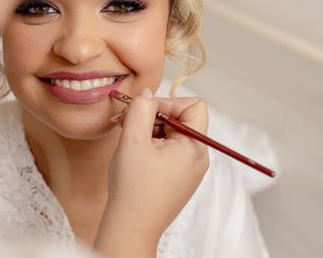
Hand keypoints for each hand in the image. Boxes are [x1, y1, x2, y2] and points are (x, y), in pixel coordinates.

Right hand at [94, 89, 208, 256]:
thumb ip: (141, 109)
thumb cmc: (133, 188)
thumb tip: (147, 94)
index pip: (194, 106)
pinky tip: (131, 152)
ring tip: (124, 137)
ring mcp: (188, 169)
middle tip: (125, 120)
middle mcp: (197, 157)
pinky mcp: (177, 178)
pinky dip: (149, 145)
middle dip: (152, 115)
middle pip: (180, 118)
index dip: (168, 102)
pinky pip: (167, 150)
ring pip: (170, 133)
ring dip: (147, 129)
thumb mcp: (133, 139)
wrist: (130, 228)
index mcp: (195, 147)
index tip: (144, 111)